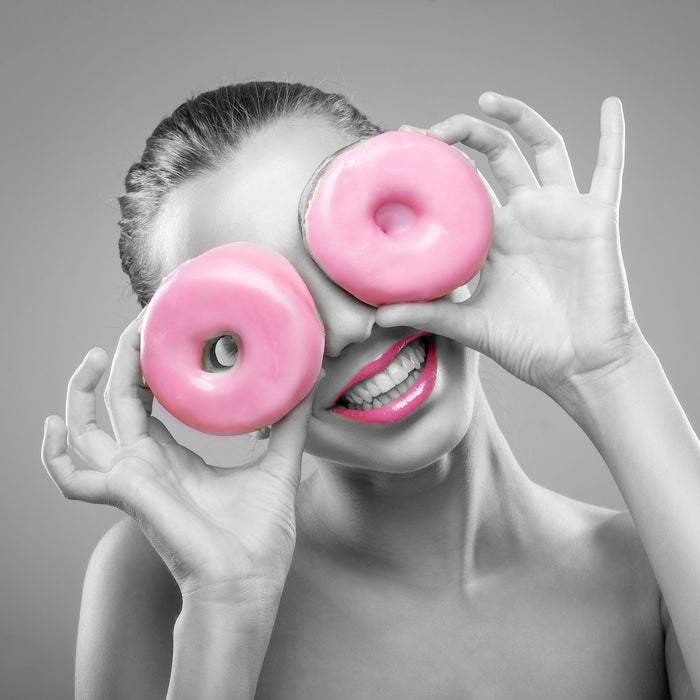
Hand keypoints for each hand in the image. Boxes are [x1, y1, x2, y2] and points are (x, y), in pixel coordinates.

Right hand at [41, 312, 318, 606]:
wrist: (247, 586)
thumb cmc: (258, 538)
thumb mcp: (279, 465)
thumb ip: (290, 424)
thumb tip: (307, 382)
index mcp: (175, 459)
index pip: (148, 403)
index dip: (147, 367)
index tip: (161, 330)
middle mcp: (148, 464)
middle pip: (116, 403)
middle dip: (120, 362)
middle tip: (139, 323)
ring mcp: (133, 479)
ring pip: (86, 429)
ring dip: (82, 391)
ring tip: (97, 353)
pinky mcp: (128, 493)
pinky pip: (72, 479)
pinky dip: (54, 455)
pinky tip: (55, 424)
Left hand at [379, 93, 644, 400]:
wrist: (578, 365)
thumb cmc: (528, 346)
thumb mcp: (471, 326)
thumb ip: (429, 313)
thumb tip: (378, 316)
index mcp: (493, 238)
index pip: (461, 188)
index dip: (436, 165)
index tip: (403, 145)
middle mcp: (524, 217)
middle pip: (493, 158)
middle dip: (462, 136)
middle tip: (430, 130)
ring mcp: (559, 212)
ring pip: (540, 148)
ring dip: (517, 118)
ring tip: (486, 98)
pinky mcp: (594, 217)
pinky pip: (609, 169)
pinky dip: (614, 137)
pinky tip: (612, 105)